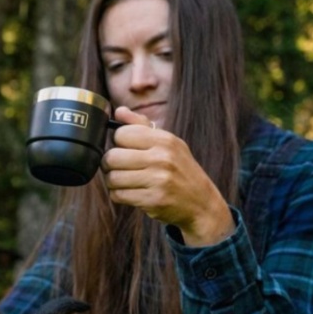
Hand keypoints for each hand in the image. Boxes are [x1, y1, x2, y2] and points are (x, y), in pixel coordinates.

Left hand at [101, 107, 234, 245]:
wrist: (202, 202)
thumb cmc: (181, 170)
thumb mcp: (169, 143)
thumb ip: (142, 126)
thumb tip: (119, 111)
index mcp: (164, 140)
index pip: (121, 134)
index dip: (119, 143)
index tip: (126, 150)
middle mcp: (162, 158)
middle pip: (112, 157)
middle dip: (110, 164)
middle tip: (118, 168)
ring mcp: (158, 180)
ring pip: (112, 178)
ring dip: (113, 182)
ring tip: (124, 181)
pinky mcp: (153, 200)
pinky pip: (118, 195)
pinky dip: (119, 195)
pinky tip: (130, 193)